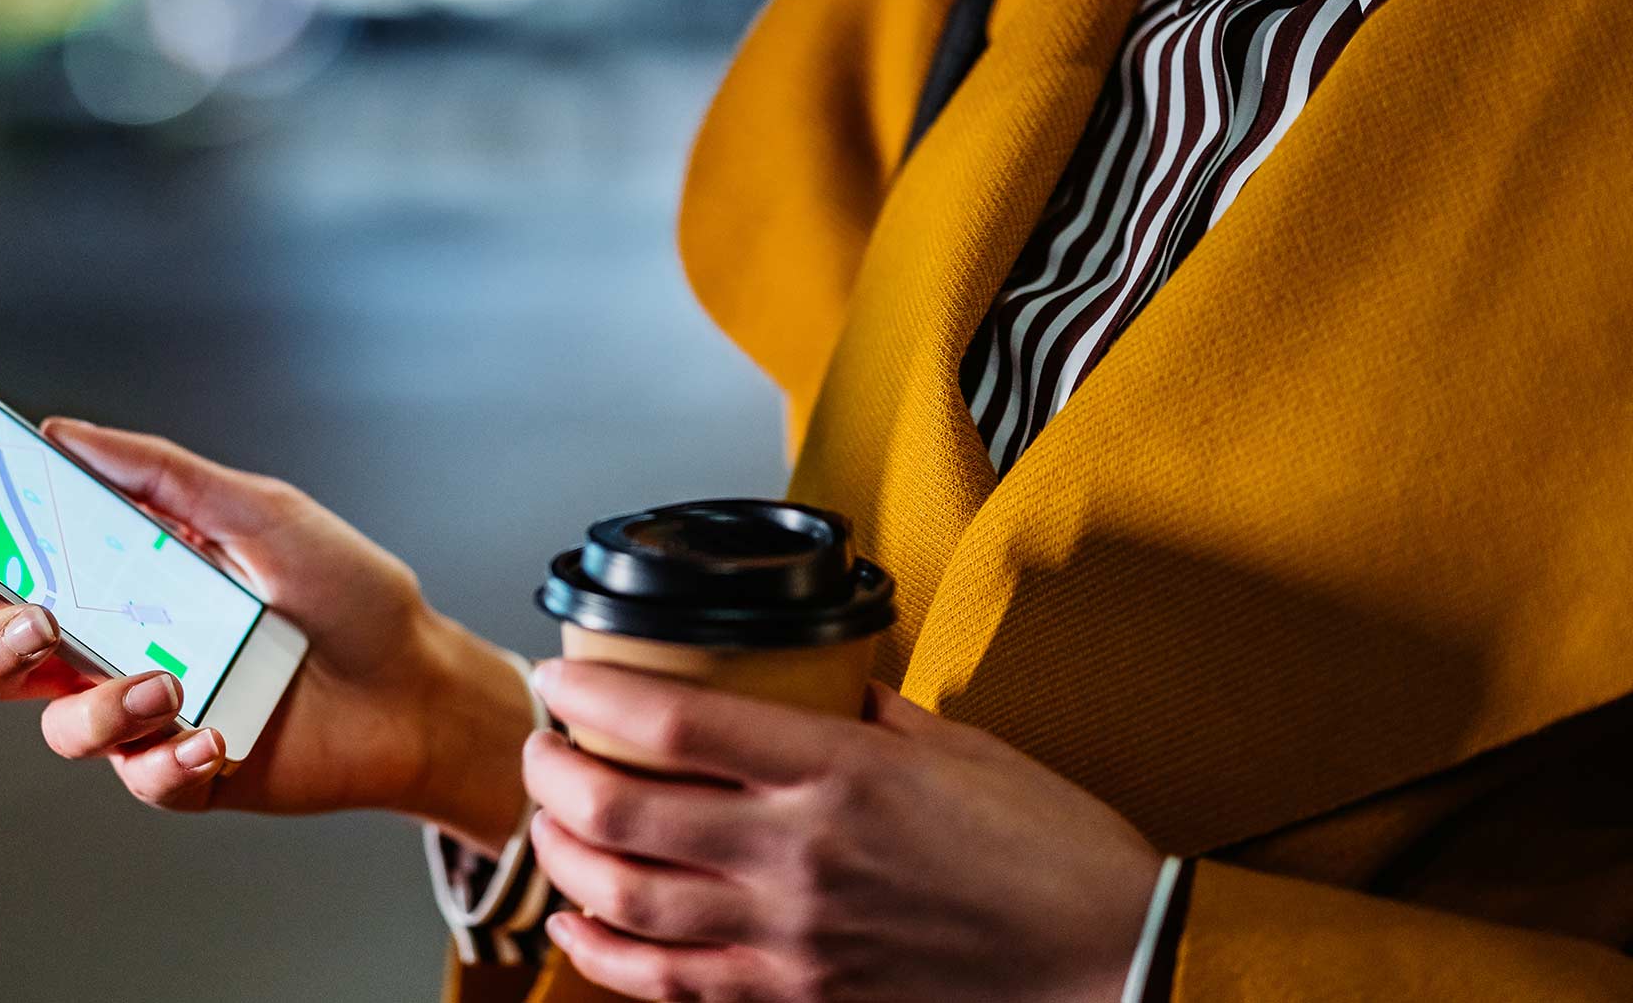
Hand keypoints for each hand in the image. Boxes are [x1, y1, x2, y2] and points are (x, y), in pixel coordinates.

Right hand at [0, 418, 532, 849]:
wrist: (420, 684)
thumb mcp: (260, 512)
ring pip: (60, 726)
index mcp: (125, 575)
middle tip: (33, 622)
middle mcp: (122, 645)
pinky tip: (216, 736)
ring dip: (97, 706)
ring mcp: (150, 714)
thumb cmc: (347, 592)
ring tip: (167, 682)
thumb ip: (163, 477)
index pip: (15, 564)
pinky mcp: (188, 773)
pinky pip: (139, 778)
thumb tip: (60, 431)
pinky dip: (169, 759)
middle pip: (2, 659)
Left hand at [522, 663, 1160, 1002]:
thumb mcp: (951, 743)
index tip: (561, 677)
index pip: (672, 722)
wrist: (1108, 955)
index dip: (592, 696)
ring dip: (565, 859)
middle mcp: (798, 855)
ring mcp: (791, 937)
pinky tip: (578, 925)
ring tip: (548, 825)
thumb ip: (859, 710)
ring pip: (627, 902)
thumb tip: (800, 680)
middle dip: (555, 775)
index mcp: (837, 773)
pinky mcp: (799, 997)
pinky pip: (671, 984)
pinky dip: (605, 956)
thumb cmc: (1046, 845)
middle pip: (623, 811)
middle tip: (541, 748)